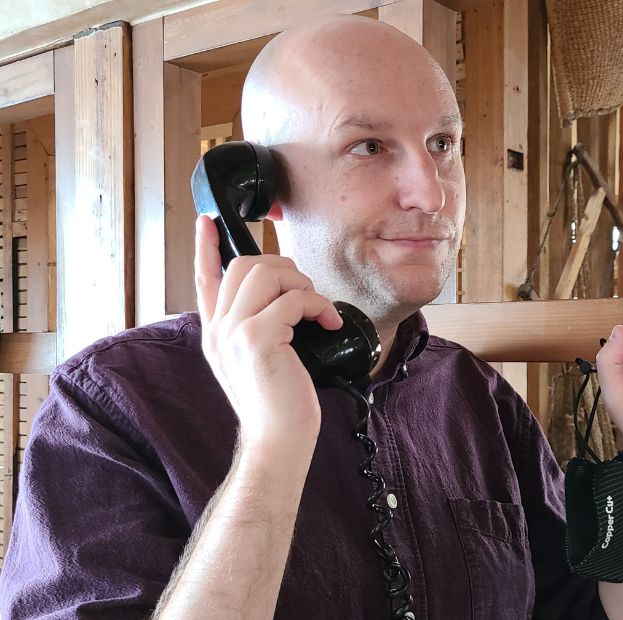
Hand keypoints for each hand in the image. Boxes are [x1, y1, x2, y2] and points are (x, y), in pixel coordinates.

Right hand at [194, 215, 342, 447]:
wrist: (278, 441)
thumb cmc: (279, 405)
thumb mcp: (261, 361)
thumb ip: (261, 329)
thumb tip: (287, 300)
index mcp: (216, 334)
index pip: (204, 280)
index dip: (205, 248)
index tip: (207, 222)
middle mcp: (218, 330)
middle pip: (242, 266)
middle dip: (281, 267)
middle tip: (306, 292)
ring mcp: (234, 333)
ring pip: (265, 275)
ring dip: (300, 283)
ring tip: (316, 308)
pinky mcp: (257, 339)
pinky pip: (293, 299)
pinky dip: (318, 305)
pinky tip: (329, 323)